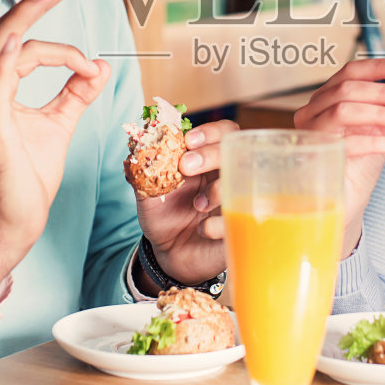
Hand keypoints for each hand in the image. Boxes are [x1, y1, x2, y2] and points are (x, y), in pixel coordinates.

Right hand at [0, 0, 112, 291]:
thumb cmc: (28, 174)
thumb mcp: (60, 123)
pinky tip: (19, 39)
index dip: (57, 39)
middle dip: (37, 2)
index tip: (90, 60)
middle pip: (5, 31)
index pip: (21, 42)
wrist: (14, 219)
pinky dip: (6, 58)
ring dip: (31, 19)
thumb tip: (99, 64)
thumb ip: (77, 92)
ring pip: (3, 47)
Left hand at [136, 119, 236, 285]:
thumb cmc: (164, 214)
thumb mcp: (148, 190)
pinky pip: (240, 220)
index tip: (188, 141)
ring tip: (197, 205)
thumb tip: (139, 143)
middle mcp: (229, 175)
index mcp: (209, 159)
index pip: (223, 133)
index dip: (210, 132)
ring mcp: (239, 200)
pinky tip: (202, 230)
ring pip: (244, 182)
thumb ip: (145, 167)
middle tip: (186, 166)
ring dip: (218, 189)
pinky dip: (218, 224)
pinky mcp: (241, 226)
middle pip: (237, 151)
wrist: (170, 251)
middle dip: (211, 155)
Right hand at [293, 56, 384, 256]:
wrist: (345, 201)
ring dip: (381, 112)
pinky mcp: (316, 157)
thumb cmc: (359, 163)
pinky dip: (376, 140)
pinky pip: (346, 142)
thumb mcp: (383, 127)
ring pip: (343, 109)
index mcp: (326, 98)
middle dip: (384, 91)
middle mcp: (311, 111)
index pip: (349, 71)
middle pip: (346, 88)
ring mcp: (309, 134)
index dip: (377, 65)